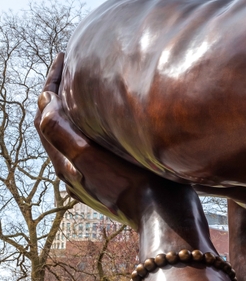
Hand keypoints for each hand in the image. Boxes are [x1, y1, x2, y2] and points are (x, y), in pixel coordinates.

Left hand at [34, 54, 153, 227]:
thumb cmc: (136, 187)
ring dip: (77, 114)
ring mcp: (93, 183)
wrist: (167, 224)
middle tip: (73, 69)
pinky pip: (93, 153)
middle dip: (61, 96)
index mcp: (66, 164)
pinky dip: (93, 132)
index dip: (51, 83)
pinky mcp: (112, 189)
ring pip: (75, 140)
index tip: (63, 56)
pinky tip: (109, 128)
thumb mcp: (91, 158)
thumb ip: (61, 131)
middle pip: (57, 127)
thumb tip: (43, 102)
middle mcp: (74, 174)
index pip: (46, 115)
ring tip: (89, 93)